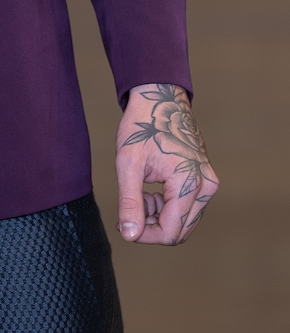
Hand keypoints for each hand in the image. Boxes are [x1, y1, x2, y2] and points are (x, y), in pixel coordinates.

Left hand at [115, 83, 218, 245]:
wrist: (159, 97)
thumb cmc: (142, 125)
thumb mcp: (129, 163)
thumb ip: (130, 202)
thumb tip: (129, 235)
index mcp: (188, 182)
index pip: (170, 232)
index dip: (145, 235)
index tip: (124, 223)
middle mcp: (206, 186)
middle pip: (180, 231)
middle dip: (152, 226)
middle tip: (130, 208)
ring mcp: (209, 182)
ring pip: (184, 222)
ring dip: (160, 217)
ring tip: (140, 195)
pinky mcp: (206, 180)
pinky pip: (189, 208)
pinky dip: (169, 207)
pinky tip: (152, 191)